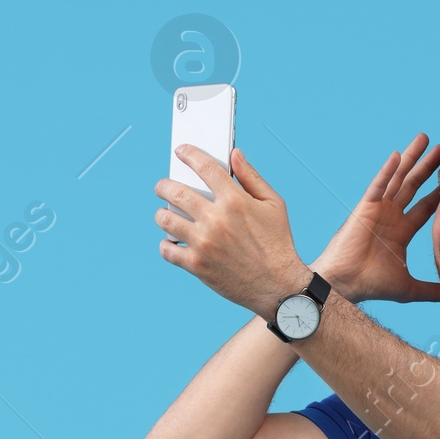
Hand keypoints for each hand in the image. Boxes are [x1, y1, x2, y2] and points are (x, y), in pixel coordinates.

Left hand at [154, 148, 305, 315]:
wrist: (278, 287)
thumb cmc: (278, 244)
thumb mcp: (274, 205)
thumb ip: (252, 177)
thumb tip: (234, 154)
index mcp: (235, 201)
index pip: (204, 167)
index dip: (189, 154)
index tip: (181, 152)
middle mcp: (216, 219)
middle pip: (175, 192)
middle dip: (164, 185)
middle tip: (162, 187)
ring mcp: (204, 243)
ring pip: (165, 220)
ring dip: (161, 214)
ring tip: (164, 215)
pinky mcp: (197, 265)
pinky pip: (168, 250)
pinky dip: (166, 244)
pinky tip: (171, 241)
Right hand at [311, 133, 439, 303]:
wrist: (346, 284)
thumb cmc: (371, 285)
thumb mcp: (409, 287)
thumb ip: (429, 289)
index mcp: (400, 230)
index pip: (424, 207)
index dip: (437, 193)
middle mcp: (390, 216)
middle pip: (413, 185)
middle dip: (427, 167)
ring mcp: (378, 209)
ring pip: (398, 178)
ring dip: (410, 158)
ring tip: (424, 138)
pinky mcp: (365, 208)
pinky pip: (378, 185)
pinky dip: (387, 171)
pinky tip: (397, 155)